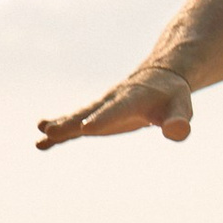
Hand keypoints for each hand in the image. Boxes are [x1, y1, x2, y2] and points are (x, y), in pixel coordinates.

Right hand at [36, 67, 194, 151]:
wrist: (158, 79)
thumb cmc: (172, 97)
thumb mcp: (181, 108)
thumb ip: (179, 120)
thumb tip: (178, 131)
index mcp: (132, 99)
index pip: (116, 110)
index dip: (102, 119)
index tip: (85, 128)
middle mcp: (111, 101)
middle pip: (88, 112)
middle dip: (70, 122)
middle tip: (51, 130)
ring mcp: (101, 108)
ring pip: (77, 117)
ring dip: (60, 126)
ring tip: (41, 134)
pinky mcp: (96, 117)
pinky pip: (75, 125)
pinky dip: (59, 134)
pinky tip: (41, 143)